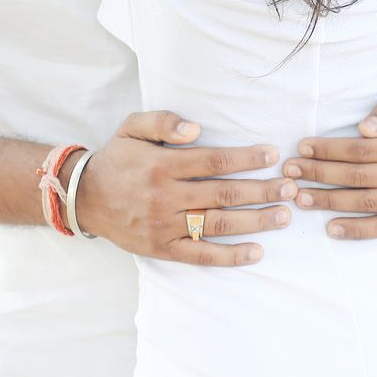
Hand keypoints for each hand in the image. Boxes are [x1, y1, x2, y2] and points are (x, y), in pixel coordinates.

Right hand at [72, 110, 295, 264]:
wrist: (85, 197)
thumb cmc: (118, 158)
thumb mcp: (132, 127)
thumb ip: (163, 120)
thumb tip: (195, 128)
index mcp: (162, 165)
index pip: (214, 161)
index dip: (247, 158)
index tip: (273, 155)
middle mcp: (166, 197)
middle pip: (224, 194)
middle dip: (262, 191)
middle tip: (291, 187)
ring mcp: (165, 226)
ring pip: (218, 224)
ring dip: (256, 221)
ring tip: (284, 215)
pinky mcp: (163, 249)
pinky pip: (201, 255)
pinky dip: (231, 256)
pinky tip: (257, 251)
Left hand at [281, 83, 376, 240]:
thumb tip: (362, 129)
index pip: (362, 151)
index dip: (329, 151)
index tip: (301, 149)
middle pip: (359, 178)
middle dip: (320, 176)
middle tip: (289, 174)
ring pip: (369, 204)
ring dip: (330, 203)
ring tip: (301, 198)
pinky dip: (359, 231)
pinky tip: (332, 229)